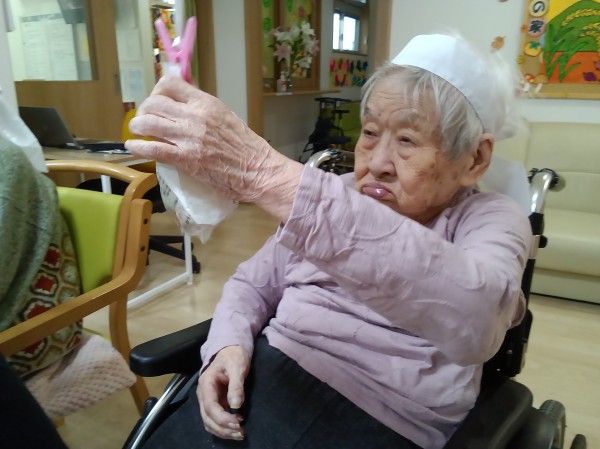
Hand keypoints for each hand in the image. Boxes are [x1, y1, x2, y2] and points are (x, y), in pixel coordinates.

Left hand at [125, 76, 302, 221]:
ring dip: (138, 127)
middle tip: (145, 120)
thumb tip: (184, 104)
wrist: (257, 170)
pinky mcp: (185, 159)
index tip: (157, 102)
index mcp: (206, 102)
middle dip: (144, 110)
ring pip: (148, 123)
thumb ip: (203, 109)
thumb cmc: (246, 146)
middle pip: (154, 103)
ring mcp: (188, 137)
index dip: (157, 92)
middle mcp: (194, 115)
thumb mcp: (225, 116)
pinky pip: (153, 148)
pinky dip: (138, 147)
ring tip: (137, 132)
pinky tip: (133, 146)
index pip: (170, 84)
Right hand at [197, 345, 250, 440]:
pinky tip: (236, 426)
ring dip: (223, 431)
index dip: (222, 418)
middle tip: (241, 433)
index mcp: (206, 384)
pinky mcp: (215, 403)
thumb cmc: (234, 356)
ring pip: (210, 422)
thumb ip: (236, 385)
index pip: (210, 407)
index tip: (238, 423)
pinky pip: (215, 419)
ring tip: (239, 433)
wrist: (231, 350)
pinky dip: (223, 427)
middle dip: (223, 428)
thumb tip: (236, 405)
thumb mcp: (237, 366)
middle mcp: (204, 394)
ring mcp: (208, 399)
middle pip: (208, 418)